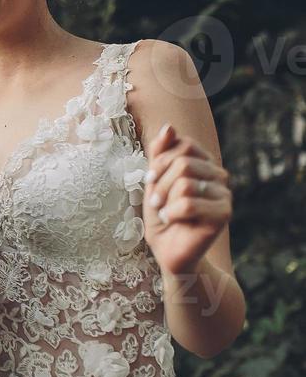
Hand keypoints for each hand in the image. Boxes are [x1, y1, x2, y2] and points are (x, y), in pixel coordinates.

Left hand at [143, 123, 231, 276]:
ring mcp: (224, 194)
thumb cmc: (161, 212)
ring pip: (185, 183)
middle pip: (182, 163)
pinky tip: (174, 220)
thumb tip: (169, 126)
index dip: (160, 161)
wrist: (168, 249)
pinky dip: (172, 213)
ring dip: (165, 200)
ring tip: (166, 212)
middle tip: (156, 201)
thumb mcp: (155, 179)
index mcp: (203, 162)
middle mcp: (218, 175)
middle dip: (159, 183)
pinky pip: (189, 204)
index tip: (151, 179)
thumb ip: (161, 152)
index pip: (182, 144)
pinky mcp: (224, 214)